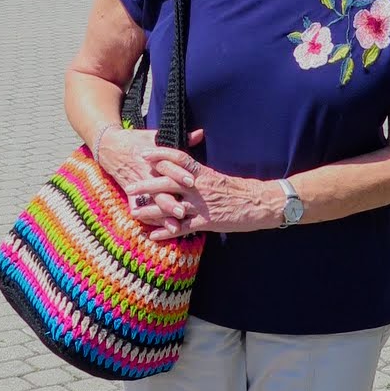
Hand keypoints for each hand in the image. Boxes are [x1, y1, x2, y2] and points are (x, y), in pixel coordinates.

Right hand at [97, 128, 205, 237]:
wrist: (110, 146)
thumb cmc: (137, 140)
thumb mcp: (157, 136)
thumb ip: (181, 138)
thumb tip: (200, 134)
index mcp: (155, 158)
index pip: (168, 165)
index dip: (179, 173)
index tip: (191, 181)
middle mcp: (146, 173)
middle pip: (160, 188)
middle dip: (171, 201)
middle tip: (183, 211)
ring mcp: (138, 184)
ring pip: (151, 202)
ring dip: (162, 215)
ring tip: (174, 227)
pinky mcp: (130, 192)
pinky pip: (137, 207)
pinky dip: (146, 218)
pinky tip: (157, 230)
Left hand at [142, 154, 281, 238]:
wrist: (260, 203)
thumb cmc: (241, 190)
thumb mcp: (219, 177)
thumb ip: (201, 174)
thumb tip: (186, 170)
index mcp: (203, 173)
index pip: (178, 159)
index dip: (160, 155)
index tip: (144, 154)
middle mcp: (199, 187)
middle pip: (167, 183)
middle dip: (146, 185)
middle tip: (129, 186)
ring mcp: (202, 205)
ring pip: (171, 206)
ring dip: (151, 210)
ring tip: (134, 212)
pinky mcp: (207, 222)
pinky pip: (183, 228)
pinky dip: (167, 232)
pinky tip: (154, 236)